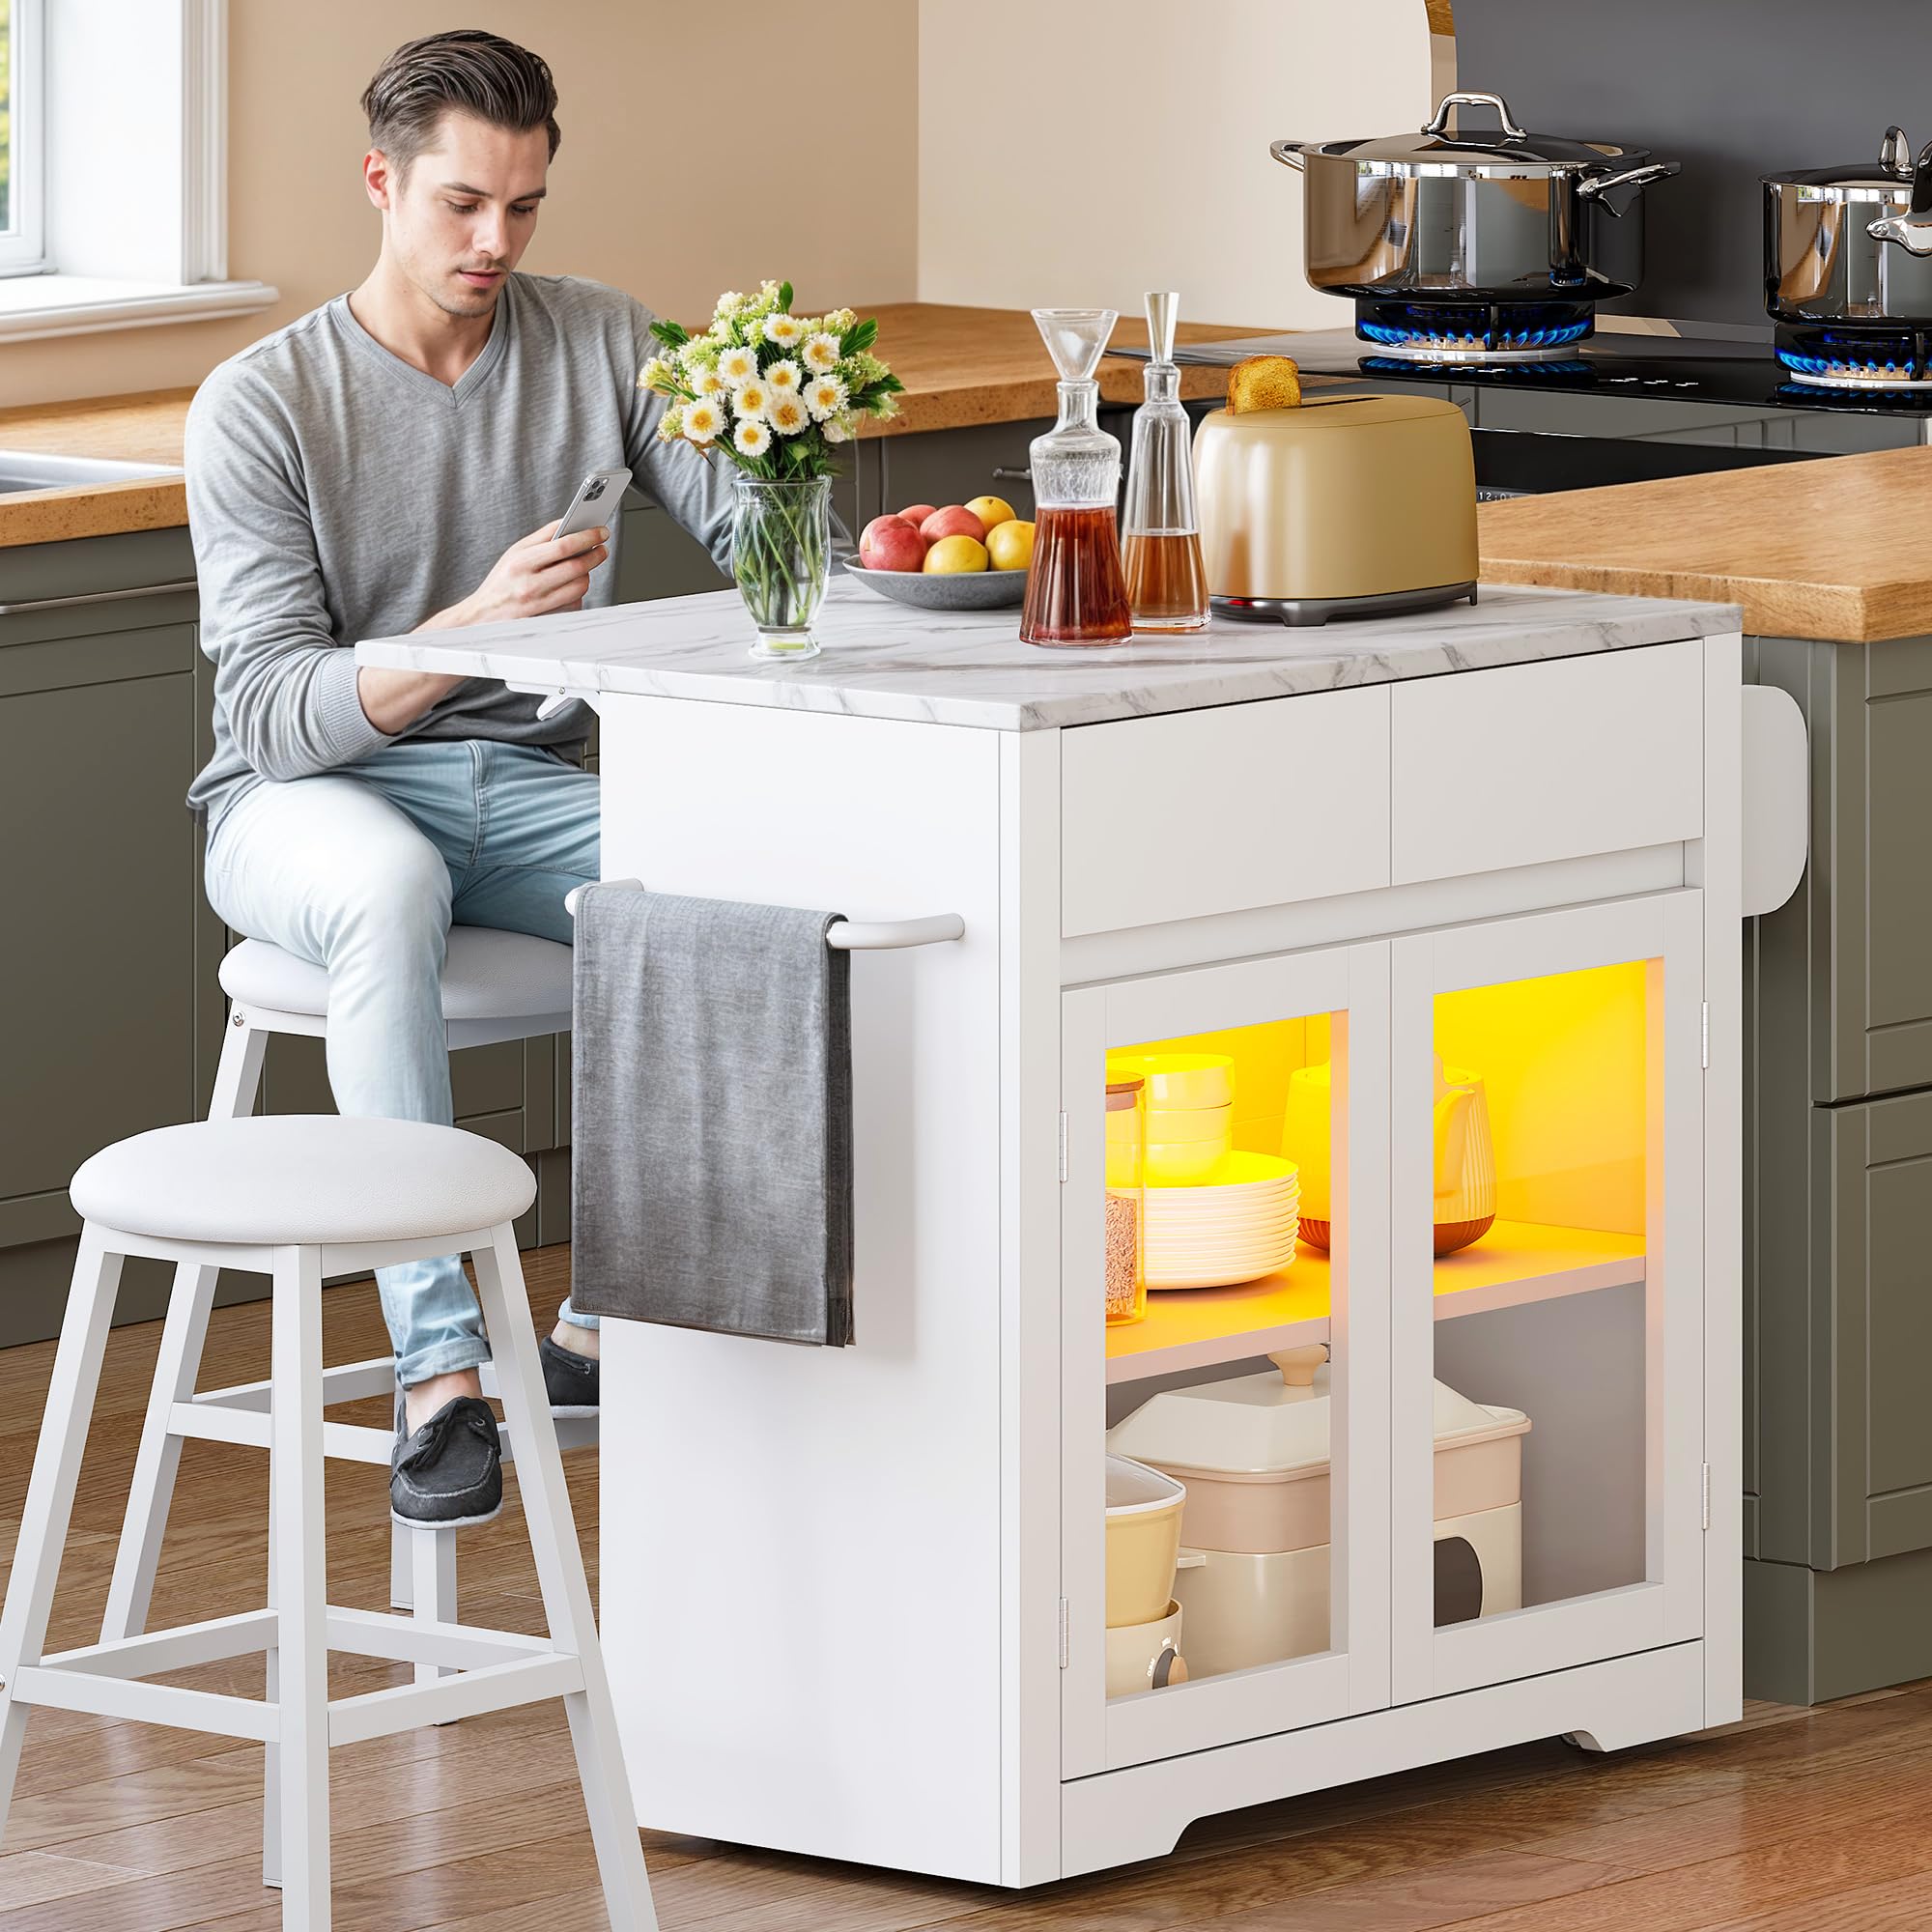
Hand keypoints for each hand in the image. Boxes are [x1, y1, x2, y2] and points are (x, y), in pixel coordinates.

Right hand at [460, 519, 611, 624]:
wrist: (482, 617)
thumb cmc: (501, 582)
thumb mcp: (514, 554)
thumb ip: (541, 538)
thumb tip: (569, 524)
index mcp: (520, 562)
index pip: (562, 546)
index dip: (586, 537)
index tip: (600, 531)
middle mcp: (529, 584)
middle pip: (576, 567)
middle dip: (595, 555)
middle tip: (602, 549)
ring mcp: (539, 605)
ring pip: (579, 587)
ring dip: (587, 576)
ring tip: (584, 568)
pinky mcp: (547, 620)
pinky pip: (573, 605)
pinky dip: (577, 595)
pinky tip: (571, 588)